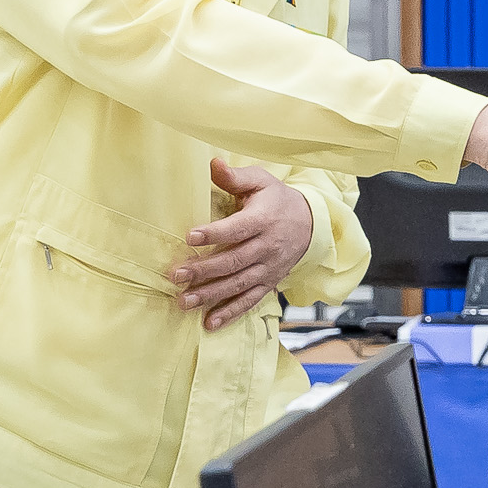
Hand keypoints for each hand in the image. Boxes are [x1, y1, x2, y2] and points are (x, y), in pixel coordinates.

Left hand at [168, 160, 314, 330]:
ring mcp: (268, 269)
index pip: (237, 228)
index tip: (189, 237)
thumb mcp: (261, 181)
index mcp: (264, 219)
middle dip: (204, 270)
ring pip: (238, 284)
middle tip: (176, 275)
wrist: (311, 225)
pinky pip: (249, 301)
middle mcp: (267, 247)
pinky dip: (230, 313)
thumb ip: (235, 177)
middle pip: (234, 261)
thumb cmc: (277, 200)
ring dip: (211, 295)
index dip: (214, 234)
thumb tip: (213, 164)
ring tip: (184, 301)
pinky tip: (209, 323)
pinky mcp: (268, 283)